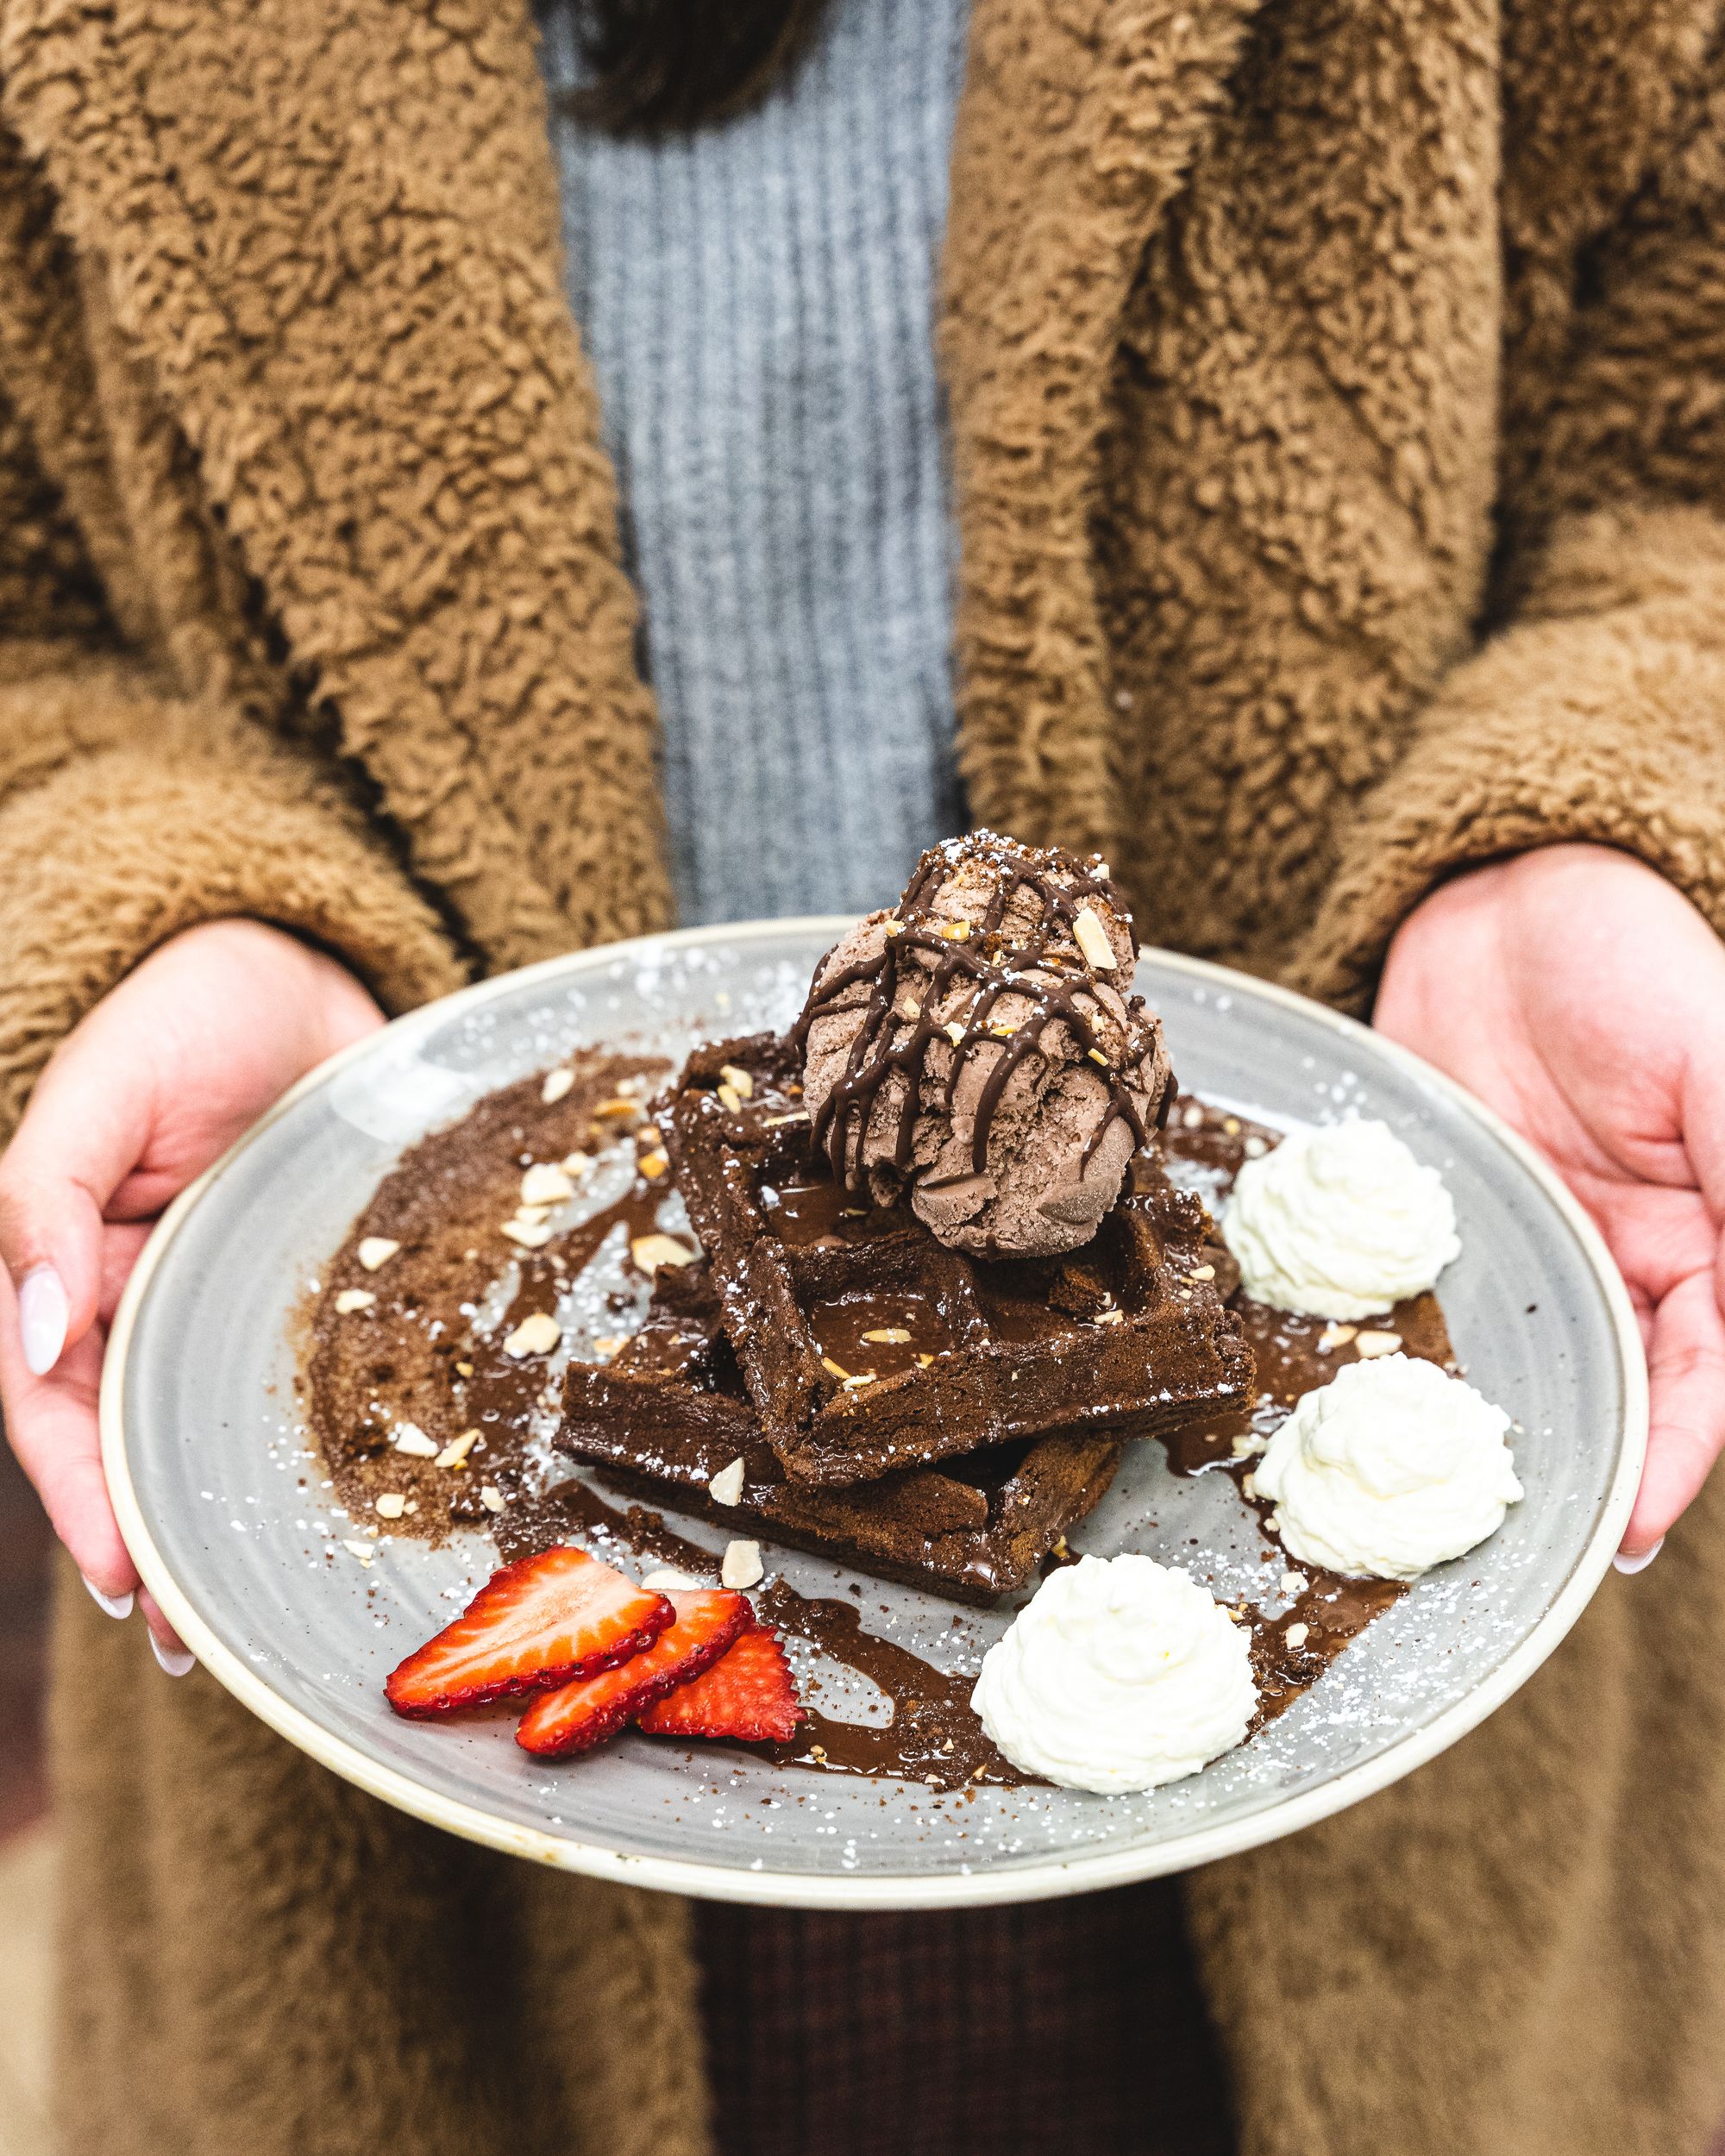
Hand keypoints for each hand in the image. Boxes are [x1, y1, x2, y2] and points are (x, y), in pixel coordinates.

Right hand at [0, 921, 382, 1662]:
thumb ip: (45, 1202)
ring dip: (228, 1520)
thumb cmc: (183, 1014)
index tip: (126, 1582)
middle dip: (152, 1545)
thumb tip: (29, 1331)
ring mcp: (235, 1300)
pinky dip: (323, 1448)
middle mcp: (151, 1300)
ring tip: (254, 1614)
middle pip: (136, 1443)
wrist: (306, 961)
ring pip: (221, 1428)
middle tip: (191, 1644)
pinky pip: (317, 1379)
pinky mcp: (320, 1290)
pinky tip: (356, 1506)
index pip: (56, 1407)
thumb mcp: (94, 1092)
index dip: (83, 1499)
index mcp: (77, 1269)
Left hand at [1376, 843, 1724, 1564]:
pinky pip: (1437, 1304)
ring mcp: (1537, 1245)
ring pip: (1532, 1363)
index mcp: (1718, 1239)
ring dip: (1503, 1432)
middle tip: (1537, 1552)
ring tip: (1448, 1512)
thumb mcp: (1720, 1061)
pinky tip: (1379, 1408)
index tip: (1638, 1527)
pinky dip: (1416, 1358)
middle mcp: (1632, 1261)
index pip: (1714, 1374)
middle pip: (1625, 1391)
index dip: (1680, 1453)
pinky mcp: (1449, 1221)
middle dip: (1594, 1470)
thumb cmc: (1636, 961)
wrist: (1502, 896)